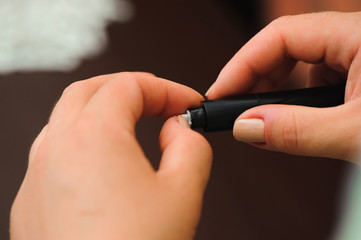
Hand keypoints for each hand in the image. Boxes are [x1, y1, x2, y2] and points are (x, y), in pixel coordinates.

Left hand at [10, 72, 211, 239]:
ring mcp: (35, 177)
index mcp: (92, 137)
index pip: (130, 85)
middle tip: (156, 99)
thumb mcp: (183, 193)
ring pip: (66, 118)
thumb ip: (190, 147)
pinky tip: (104, 165)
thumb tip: (179, 130)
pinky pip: (55, 153)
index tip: (186, 103)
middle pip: (89, 90)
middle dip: (128, 88)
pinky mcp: (31, 203)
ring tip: (131, 124)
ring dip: (101, 112)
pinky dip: (83, 143)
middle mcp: (55, 150)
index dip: (165, 88)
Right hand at [206, 12, 360, 161]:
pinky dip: (299, 103)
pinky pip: (317, 80)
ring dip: (277, 95)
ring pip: (301, 66)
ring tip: (263, 121)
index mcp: (359, 34)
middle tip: (234, 111)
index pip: (281, 35)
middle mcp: (357, 37)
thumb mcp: (357, 135)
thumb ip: (299, 131)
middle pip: (286, 48)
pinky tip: (296, 121)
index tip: (220, 94)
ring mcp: (360, 55)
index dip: (242, 65)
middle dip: (256, 82)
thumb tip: (247, 127)